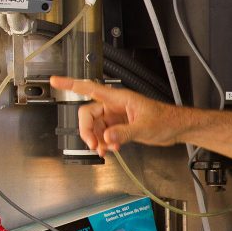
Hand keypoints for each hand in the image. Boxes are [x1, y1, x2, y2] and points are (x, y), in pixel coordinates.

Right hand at [50, 76, 181, 155]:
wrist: (176, 128)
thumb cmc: (166, 119)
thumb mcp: (145, 127)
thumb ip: (124, 132)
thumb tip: (107, 137)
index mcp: (119, 98)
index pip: (90, 88)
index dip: (71, 84)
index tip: (55, 81)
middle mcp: (114, 106)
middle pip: (88, 114)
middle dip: (87, 131)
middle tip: (93, 145)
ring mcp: (116, 117)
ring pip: (95, 127)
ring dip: (96, 140)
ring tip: (105, 150)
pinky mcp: (120, 127)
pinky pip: (104, 134)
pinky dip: (104, 142)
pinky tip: (112, 148)